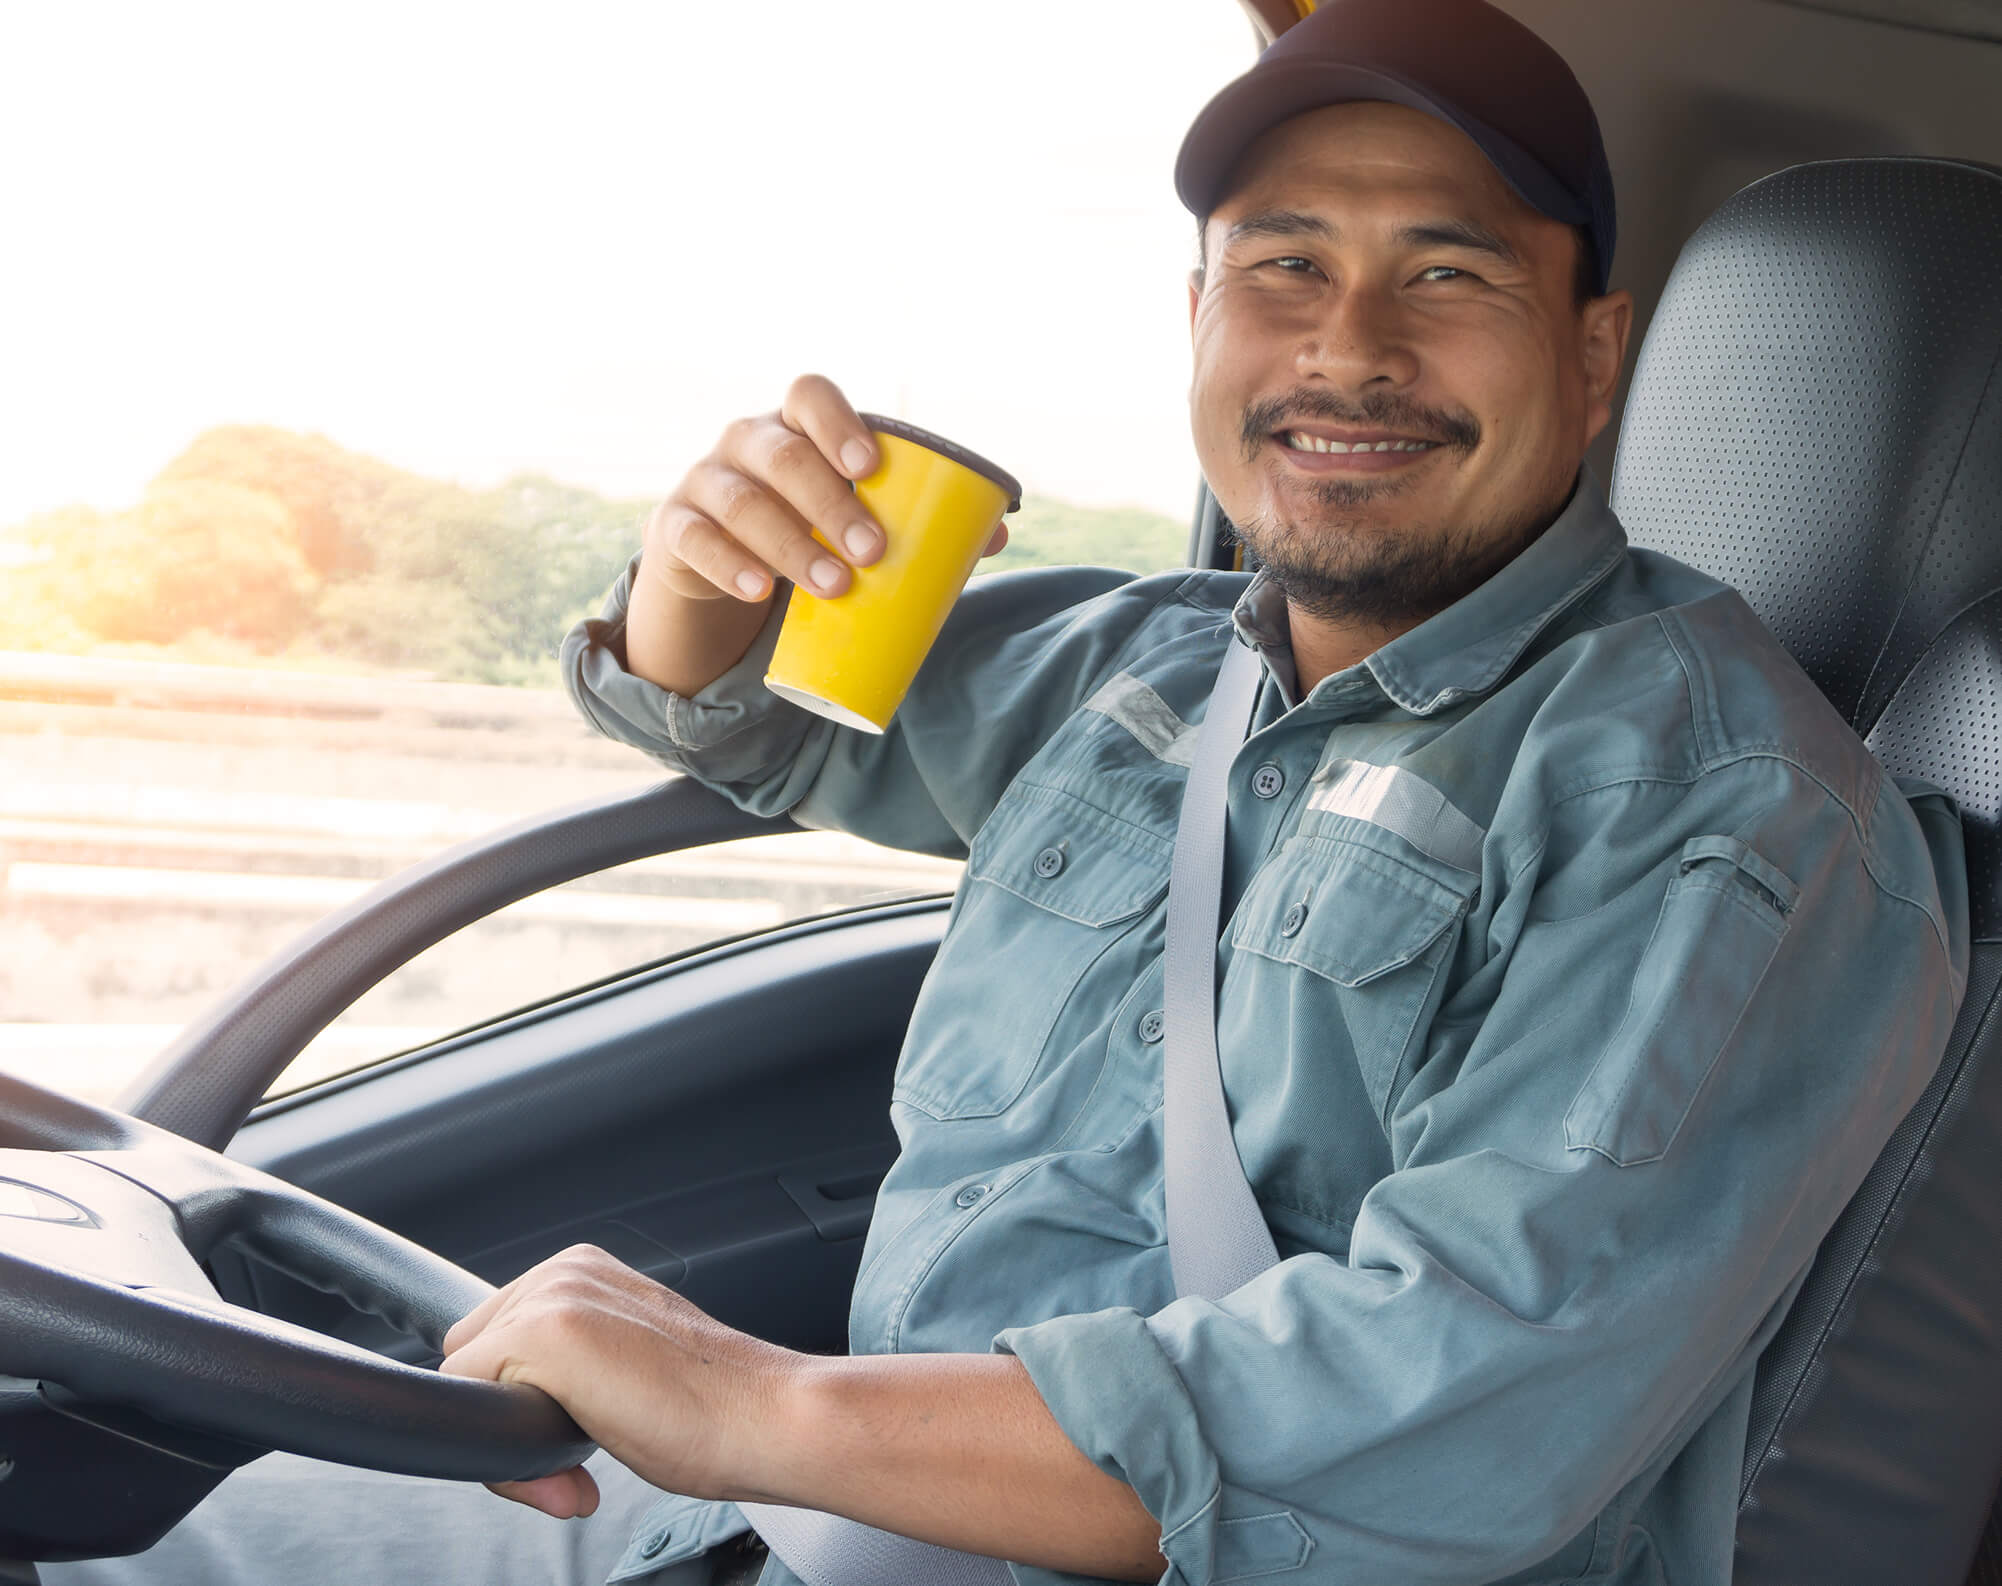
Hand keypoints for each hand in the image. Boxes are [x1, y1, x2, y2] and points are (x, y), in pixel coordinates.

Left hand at [439, 1244, 797, 1518]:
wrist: (765, 1415)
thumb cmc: (714, 1405)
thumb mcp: (627, 1366)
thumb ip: (572, 1373)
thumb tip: (516, 1425)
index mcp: (585, 1271)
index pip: (498, 1338)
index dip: (523, 1402)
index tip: (575, 1437)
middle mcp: (564, 1270)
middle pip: (472, 1358)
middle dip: (510, 1417)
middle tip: (576, 1455)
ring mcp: (553, 1295)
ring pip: (468, 1384)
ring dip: (513, 1441)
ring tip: (583, 1458)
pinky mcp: (544, 1332)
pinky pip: (468, 1406)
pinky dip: (505, 1457)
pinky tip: (568, 1462)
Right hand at [642, 374, 1009, 606]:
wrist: (720, 559)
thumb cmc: (802, 522)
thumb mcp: (846, 511)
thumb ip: (910, 516)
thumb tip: (995, 533)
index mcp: (796, 424)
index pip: (810, 394)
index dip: (839, 422)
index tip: (871, 467)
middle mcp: (747, 440)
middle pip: (783, 454)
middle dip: (830, 503)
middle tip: (873, 551)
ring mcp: (706, 481)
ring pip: (743, 502)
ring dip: (792, 545)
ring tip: (834, 586)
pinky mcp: (676, 529)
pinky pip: (695, 540)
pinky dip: (730, 565)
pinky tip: (760, 589)